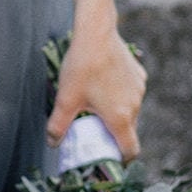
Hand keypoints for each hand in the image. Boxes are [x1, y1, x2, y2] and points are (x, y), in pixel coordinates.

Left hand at [45, 21, 146, 161]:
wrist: (96, 33)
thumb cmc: (81, 68)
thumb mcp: (65, 100)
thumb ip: (58, 126)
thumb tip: (52, 144)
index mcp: (120, 117)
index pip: (130, 150)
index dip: (121, 159)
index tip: (110, 158)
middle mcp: (135, 105)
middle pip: (128, 130)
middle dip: (113, 135)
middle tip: (94, 131)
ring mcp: (139, 89)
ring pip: (130, 110)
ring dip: (117, 113)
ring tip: (95, 104)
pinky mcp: (139, 74)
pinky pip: (131, 92)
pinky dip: (120, 95)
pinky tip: (103, 84)